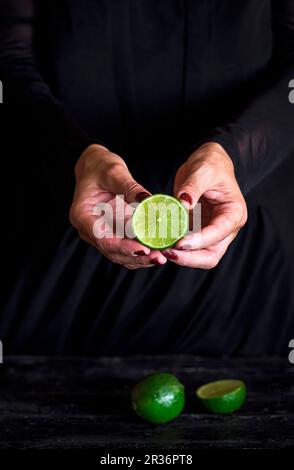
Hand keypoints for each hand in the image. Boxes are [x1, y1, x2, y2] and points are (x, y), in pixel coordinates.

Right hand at [70, 144, 166, 268]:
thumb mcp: (113, 172)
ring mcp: (100, 234)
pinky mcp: (112, 234)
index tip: (143, 249)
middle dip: (136, 256)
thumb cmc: (100, 167)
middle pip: (112, 251)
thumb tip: (147, 199)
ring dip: (140, 258)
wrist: (95, 167)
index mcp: (82, 215)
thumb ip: (129, 187)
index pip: (102, 238)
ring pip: (120, 254)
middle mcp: (89, 229)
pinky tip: (158, 251)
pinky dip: (141, 251)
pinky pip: (126, 247)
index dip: (123, 247)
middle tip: (159, 257)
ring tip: (161, 257)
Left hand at [163, 142, 246, 267]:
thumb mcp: (203, 170)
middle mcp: (225, 229)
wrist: (208, 163)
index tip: (180, 243)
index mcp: (234, 214)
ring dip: (180, 256)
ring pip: (198, 256)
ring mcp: (211, 233)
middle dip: (190, 258)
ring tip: (159, 249)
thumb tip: (183, 204)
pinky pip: (186, 247)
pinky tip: (158, 244)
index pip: (218, 233)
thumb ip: (193, 187)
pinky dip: (173, 248)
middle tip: (167, 252)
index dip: (199, 241)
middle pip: (211, 255)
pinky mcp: (196, 233)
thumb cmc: (211, 164)